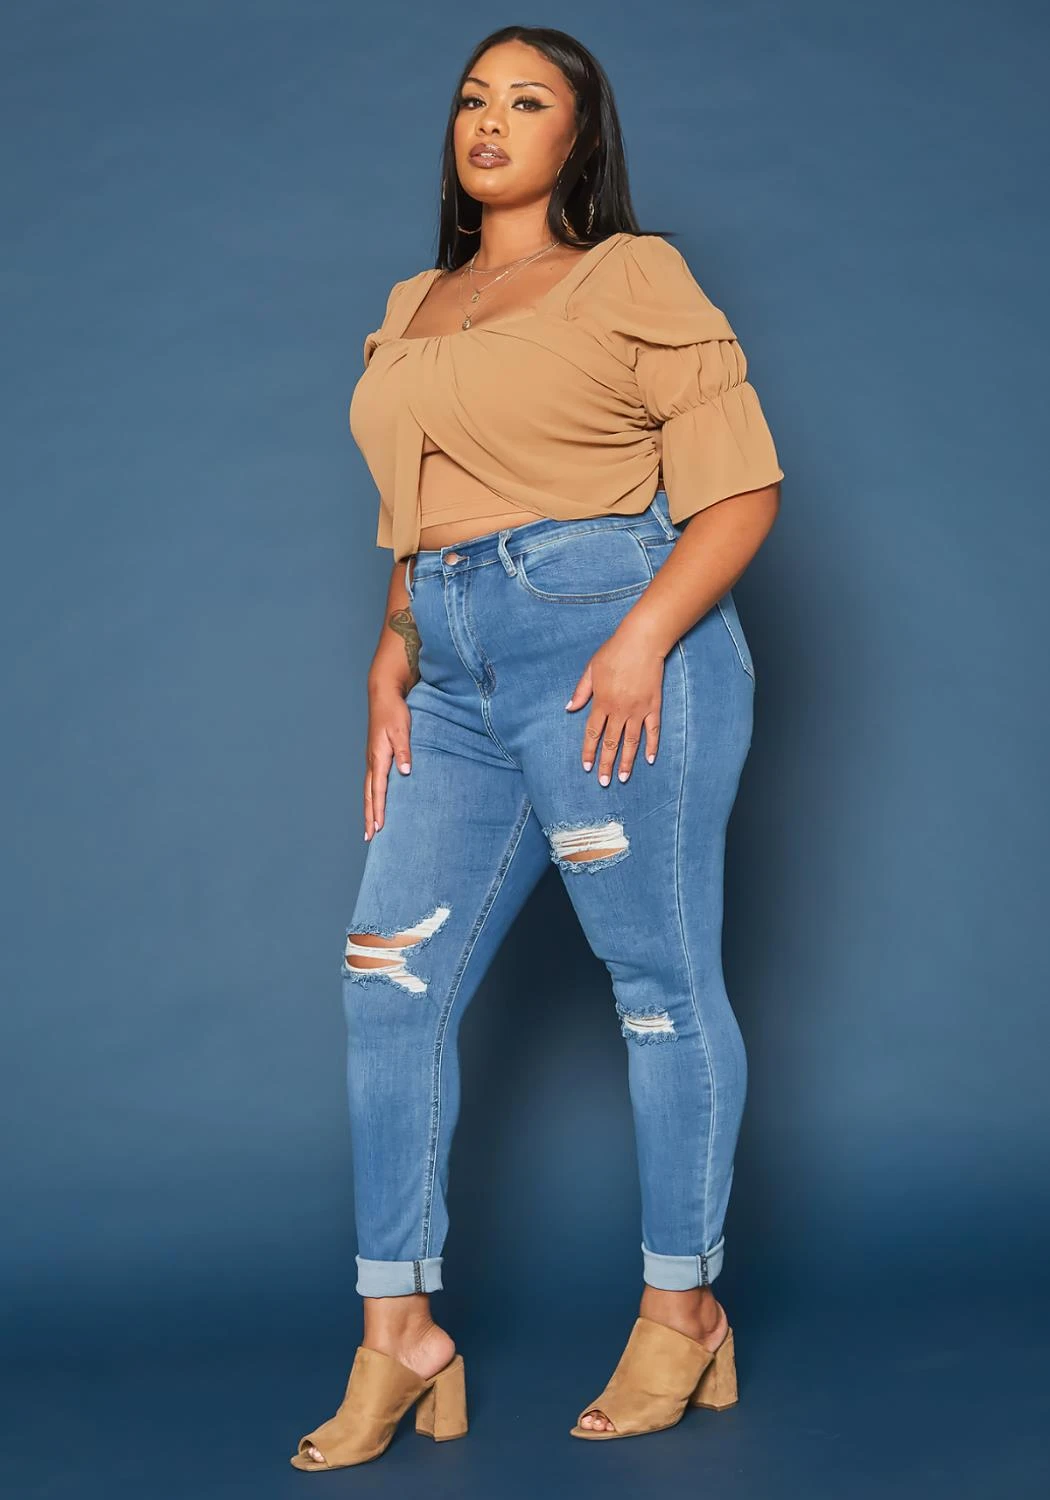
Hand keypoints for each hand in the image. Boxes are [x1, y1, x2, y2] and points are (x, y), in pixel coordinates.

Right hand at [364, 682, 412, 839]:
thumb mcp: (402, 730)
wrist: (383, 695)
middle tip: (369, 836)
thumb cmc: (394, 712)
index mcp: (378, 757)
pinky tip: (376, 804)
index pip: (378, 790)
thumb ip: (404, 751)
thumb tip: (405, 772)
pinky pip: (372, 783)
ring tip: (370, 828)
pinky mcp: (375, 756)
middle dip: (369, 816)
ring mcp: (372, 759)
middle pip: (369, 795)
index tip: (378, 828)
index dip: (378, 810)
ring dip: (369, 809)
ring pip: (368, 790)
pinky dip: (372, 797)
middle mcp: (372, 761)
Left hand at [564, 632, 663, 783]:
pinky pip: (653, 730)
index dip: (589, 752)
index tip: (587, 767)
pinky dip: (652, 746)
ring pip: (632, 742)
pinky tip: (649, 759)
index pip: (593, 734)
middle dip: (606, 764)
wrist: (642, 642)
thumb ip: (581, 691)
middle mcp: (619, 710)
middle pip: (611, 743)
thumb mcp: (591, 669)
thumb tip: (569, 708)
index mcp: (602, 702)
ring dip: (627, 762)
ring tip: (624, 778)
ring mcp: (638, 710)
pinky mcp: (653, 706)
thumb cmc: (614, 652)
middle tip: (603, 782)